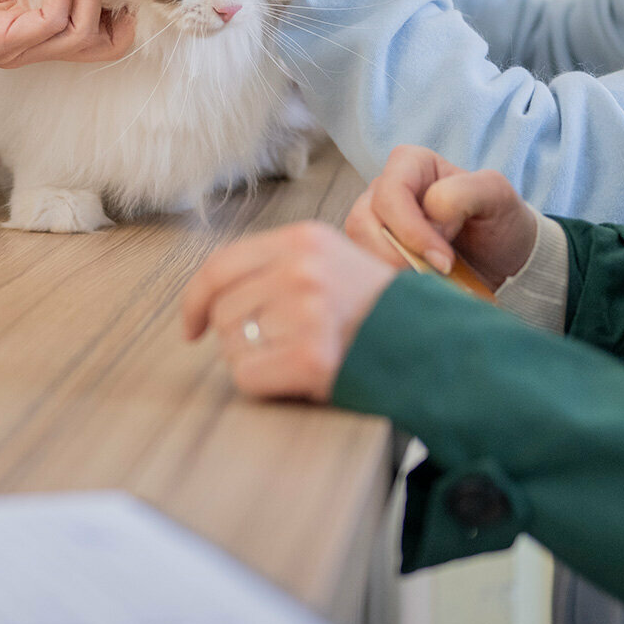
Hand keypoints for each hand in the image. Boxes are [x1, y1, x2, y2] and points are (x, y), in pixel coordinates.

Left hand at [179, 220, 395, 401]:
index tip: (191, 327)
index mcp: (305, 239)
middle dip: (239, 336)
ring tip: (296, 356)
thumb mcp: (332, 262)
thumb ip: (278, 265)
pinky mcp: (311, 357)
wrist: (432, 346)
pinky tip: (295, 378)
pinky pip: (247, 376)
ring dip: (254, 359)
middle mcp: (302, 270)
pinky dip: (262, 384)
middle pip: (225, 311)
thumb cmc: (376, 311)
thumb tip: (211, 297)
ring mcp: (308, 312)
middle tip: (279, 346)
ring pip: (233, 344)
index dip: (196, 301)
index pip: (220, 266)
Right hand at [340, 145, 538, 287]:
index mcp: (410, 164)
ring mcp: (373, 223)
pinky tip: (414, 289)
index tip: (444, 260)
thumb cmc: (500, 220)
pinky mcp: (372, 253)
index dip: (411, 229)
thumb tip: (430, 210)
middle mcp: (383, 190)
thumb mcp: (498, 195)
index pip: (390, 193)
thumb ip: (466, 191)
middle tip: (433, 277)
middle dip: (397, 256)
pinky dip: (387, 284)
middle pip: (363, 222)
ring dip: (390, 271)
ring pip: (357, 248)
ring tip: (426, 283)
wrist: (503, 261)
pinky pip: (364, 269)